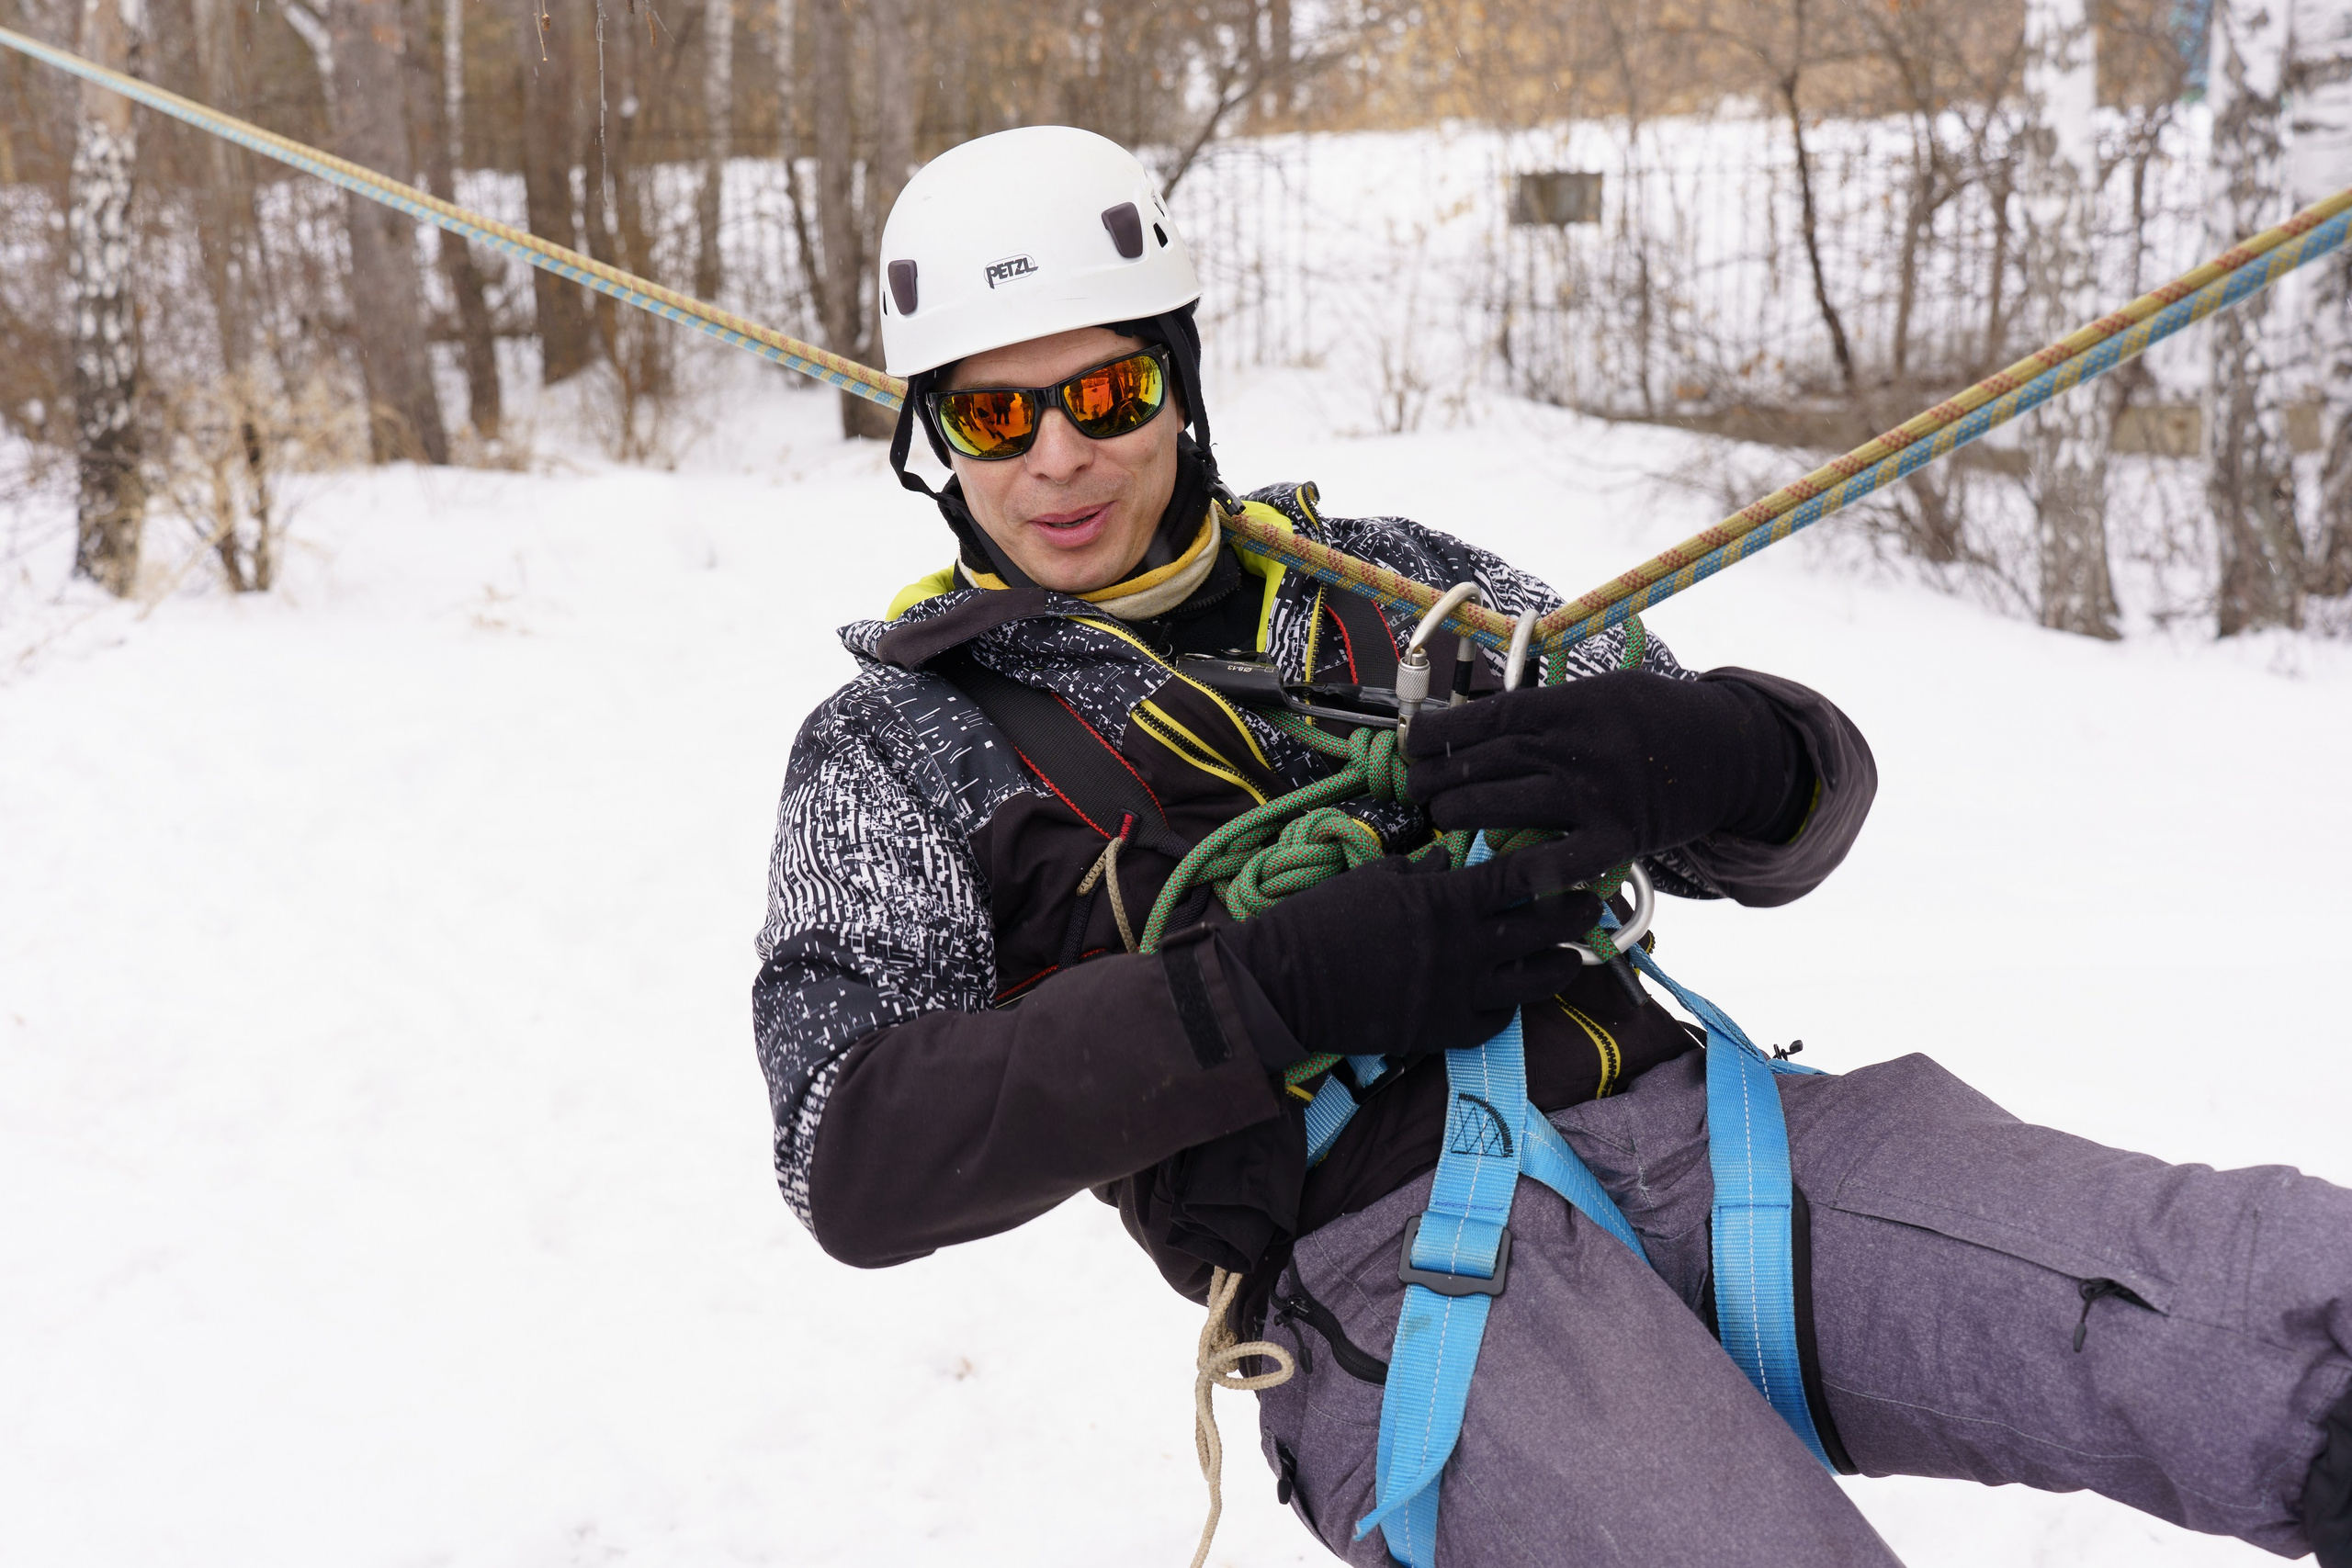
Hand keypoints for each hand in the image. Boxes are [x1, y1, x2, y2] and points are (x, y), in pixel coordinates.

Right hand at [1214, 842, 1602, 1060]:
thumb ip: (1421, 872)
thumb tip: (1448, 865)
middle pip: (1540, 929)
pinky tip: (1511, 996)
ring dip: (1558, 968)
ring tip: (1570, 960)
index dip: (1555, 869)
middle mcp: (1462, 948)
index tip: (1581, 865)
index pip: (1517, 879)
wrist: (1287, 984)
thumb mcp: (1374, 879)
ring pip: (1530, 982)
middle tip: (1592, 910)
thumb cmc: (1323, 921)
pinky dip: (1508, 1007)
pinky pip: (1495, 1021)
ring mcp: (1456, 994)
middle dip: (1574, 917)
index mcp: (1444, 901)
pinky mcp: (1443, 1031)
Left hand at [1403, 672, 1800, 879]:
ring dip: (1463, 813)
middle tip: (1418, 787)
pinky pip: (1564, 859)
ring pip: (1508, 805)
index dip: (1440, 732)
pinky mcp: (1620, 837)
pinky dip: (1530, 868)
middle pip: (1488, 762)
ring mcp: (1598, 795)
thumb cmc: (1653, 719)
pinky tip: (1499, 870)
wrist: (1729, 751)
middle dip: (1440, 777)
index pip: (1487, 716)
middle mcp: (1580, 747)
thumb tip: (1473, 725)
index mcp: (1571, 705)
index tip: (1413, 743)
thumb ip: (1545, 711)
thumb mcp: (1601, 694)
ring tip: (1442, 815)